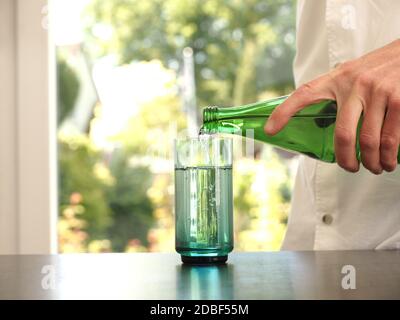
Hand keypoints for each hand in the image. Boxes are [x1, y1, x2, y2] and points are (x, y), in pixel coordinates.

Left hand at [264, 39, 399, 173]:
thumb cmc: (378, 66)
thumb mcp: (351, 73)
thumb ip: (336, 92)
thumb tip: (321, 118)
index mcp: (336, 79)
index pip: (303, 94)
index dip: (283, 113)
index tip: (269, 130)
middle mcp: (354, 85)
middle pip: (342, 135)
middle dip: (346, 160)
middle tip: (350, 168)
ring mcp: (378, 92)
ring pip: (369, 141)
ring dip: (372, 162)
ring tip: (374, 167)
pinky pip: (392, 138)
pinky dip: (390, 156)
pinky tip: (389, 160)